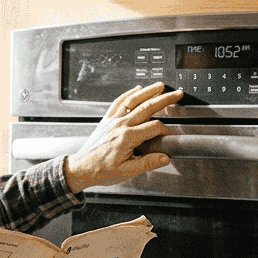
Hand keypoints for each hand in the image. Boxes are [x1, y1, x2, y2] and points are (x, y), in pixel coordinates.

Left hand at [64, 83, 183, 191]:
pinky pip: (118, 102)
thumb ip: (147, 163)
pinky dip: (129, 93)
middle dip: (164, 100)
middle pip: (146, 108)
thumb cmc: (101, 171)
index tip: (169, 134)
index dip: (165, 129)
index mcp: (127, 138)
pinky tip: (137, 89)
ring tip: (160, 86)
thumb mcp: (127, 172)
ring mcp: (112, 121)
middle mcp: (120, 125)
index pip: (153, 127)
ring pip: (132, 100)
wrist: (81, 168)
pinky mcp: (106, 120)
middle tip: (176, 95)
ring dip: (148, 91)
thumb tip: (164, 158)